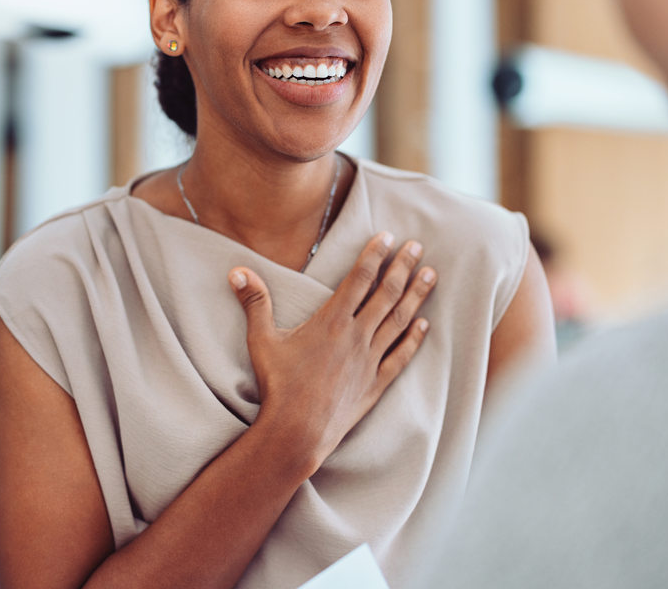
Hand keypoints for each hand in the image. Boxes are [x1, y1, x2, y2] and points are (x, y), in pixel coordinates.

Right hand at [229, 232, 435, 469]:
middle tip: (418, 246)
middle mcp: (356, 336)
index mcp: (332, 321)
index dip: (374, 254)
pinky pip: (400, 356)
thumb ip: (254, 303)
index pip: (359, 278)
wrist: (298, 431)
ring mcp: (369, 361)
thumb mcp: (261, 340)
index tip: (387, 236)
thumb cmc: (278, 386)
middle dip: (403, 267)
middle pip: (387, 294)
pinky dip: (414, 339)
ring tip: (431, 275)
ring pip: (399, 320)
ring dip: (416, 295)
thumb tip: (236, 271)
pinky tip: (425, 325)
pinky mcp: (374, 384)